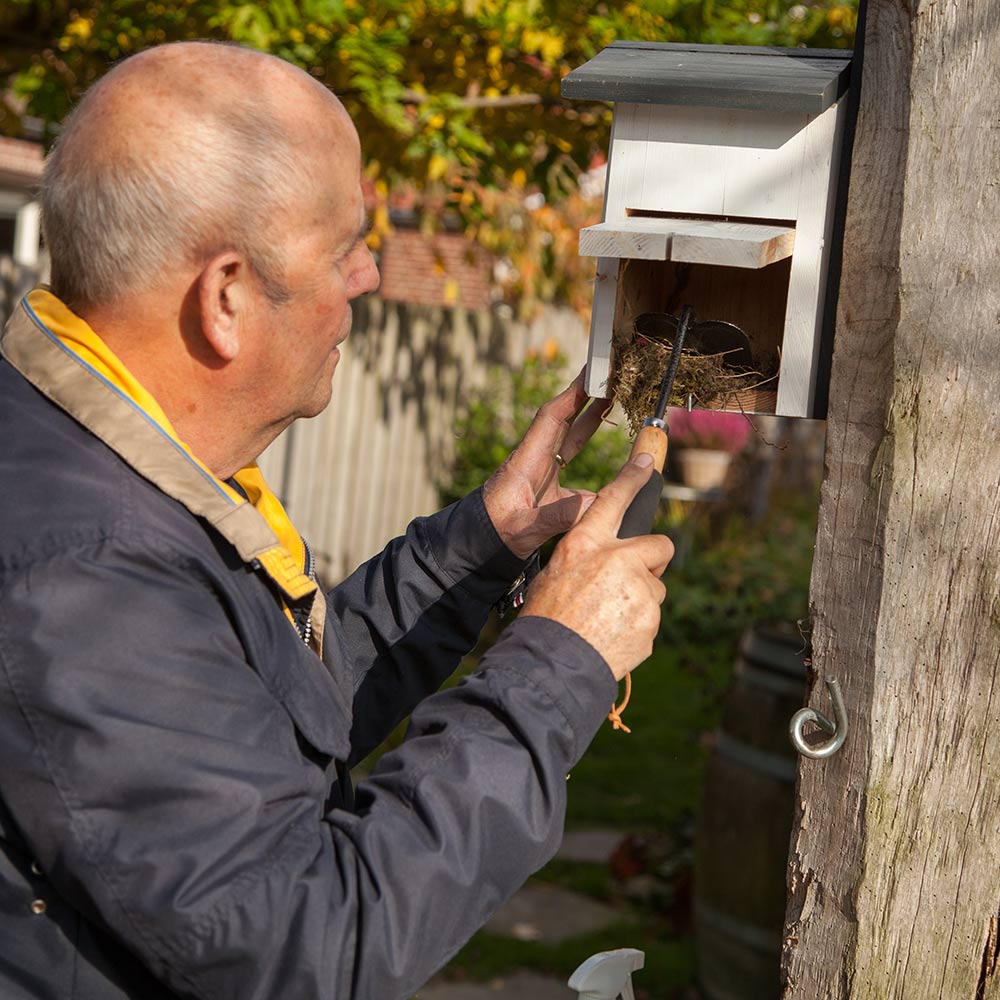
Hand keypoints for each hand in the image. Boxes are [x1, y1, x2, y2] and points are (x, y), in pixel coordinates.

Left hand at [482, 369, 611, 558]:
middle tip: (607, 375)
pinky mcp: (546, 486)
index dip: (572, 394)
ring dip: (588, 417)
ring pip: (568, 437)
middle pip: (562, 419)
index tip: (591, 374)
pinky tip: (605, 448)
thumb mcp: (525, 528)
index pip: (551, 418)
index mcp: (526, 461)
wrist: (478, 547)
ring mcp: (540, 472)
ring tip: (611, 397)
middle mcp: (534, 460)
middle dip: (584, 396)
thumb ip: (556, 516)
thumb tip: (592, 504)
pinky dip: (588, 449)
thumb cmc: (495, 535)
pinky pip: (570, 460)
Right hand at [520, 454, 674, 680]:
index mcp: (585, 544)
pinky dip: (636, 626)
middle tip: (629, 582)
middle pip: (659, 546)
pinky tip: (611, 637)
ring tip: (607, 620)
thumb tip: (607, 562)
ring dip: (639, 600)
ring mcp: (639, 591)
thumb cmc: (545, 619)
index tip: (648, 463)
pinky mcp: (651, 621)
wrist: (551, 665)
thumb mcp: (555, 574)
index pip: (612, 500)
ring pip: (655, 588)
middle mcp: (617, 560)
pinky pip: (651, 618)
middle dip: (652, 561)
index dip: (632, 479)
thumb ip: (586, 559)